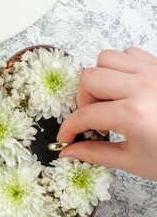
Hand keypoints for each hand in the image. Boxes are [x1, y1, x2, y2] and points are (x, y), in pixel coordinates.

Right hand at [58, 47, 156, 180]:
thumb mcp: (135, 161)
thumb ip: (96, 155)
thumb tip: (68, 153)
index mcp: (134, 114)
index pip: (85, 115)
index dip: (69, 129)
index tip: (67, 138)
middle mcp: (142, 87)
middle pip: (89, 78)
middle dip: (83, 100)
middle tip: (92, 119)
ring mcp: (154, 73)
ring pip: (107, 58)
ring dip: (100, 79)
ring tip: (109, 101)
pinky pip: (130, 54)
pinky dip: (121, 68)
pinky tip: (126, 89)